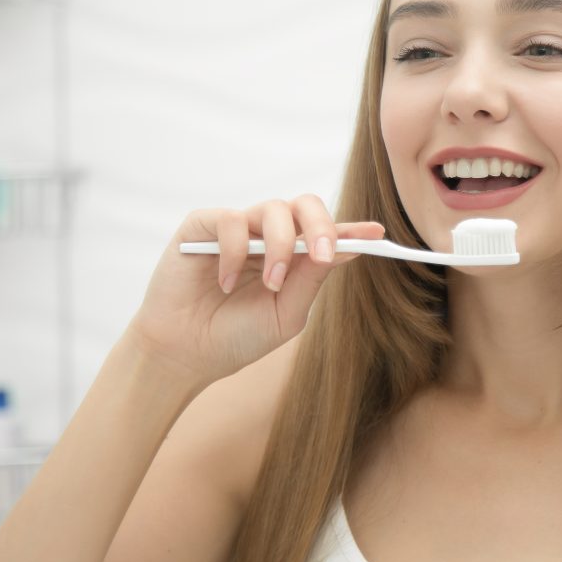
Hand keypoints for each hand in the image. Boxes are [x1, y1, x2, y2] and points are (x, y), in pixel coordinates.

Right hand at [128, 195, 384, 387]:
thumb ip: (310, 282)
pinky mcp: (202, 226)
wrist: (185, 355)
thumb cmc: (235, 338)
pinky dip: (235, 251)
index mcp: (291, 258)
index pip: (325, 234)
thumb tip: (341, 251)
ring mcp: (235, 229)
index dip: (351, 230)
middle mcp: (266, 237)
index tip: (376, 234)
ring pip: (272, 209)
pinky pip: (230, 220)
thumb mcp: (285, 316)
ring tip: (272, 283)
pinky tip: (227, 282)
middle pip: (304, 206)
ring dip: (281, 246)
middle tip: (325, 255)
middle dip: (322, 226)